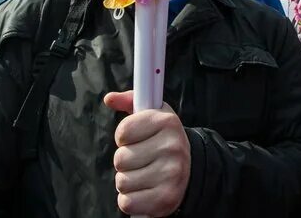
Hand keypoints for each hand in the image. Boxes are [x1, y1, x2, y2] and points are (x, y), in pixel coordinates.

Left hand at [104, 90, 190, 216]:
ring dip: (128, 180)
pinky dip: (131, 199)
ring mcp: (171, 174)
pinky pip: (127, 202)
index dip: (124, 138)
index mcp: (167, 122)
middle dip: (126, 161)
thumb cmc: (163, 140)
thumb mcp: (153, 115)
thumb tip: (110, 98)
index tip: (136, 139)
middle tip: (142, 159)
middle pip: (120, 159)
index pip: (122, 132)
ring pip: (122, 182)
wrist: (190, 170)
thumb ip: (130, 102)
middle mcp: (172, 147)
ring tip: (144, 174)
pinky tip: (144, 190)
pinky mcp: (166, 199)